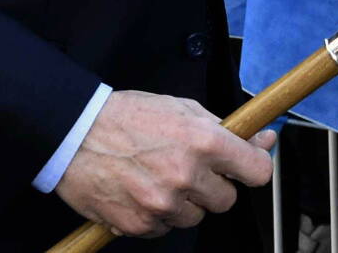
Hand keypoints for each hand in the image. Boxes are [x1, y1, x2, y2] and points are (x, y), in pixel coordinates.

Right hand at [54, 89, 276, 238]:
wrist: (75, 134)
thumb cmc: (129, 117)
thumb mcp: (184, 109)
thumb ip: (227, 128)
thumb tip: (263, 140)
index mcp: (204, 141)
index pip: (257, 171)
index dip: (254, 168)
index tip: (247, 167)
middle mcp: (186, 175)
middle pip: (226, 200)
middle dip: (214, 186)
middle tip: (192, 170)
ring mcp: (161, 203)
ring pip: (194, 217)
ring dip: (184, 202)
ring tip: (160, 177)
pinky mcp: (138, 224)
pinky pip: (163, 229)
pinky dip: (157, 216)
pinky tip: (141, 191)